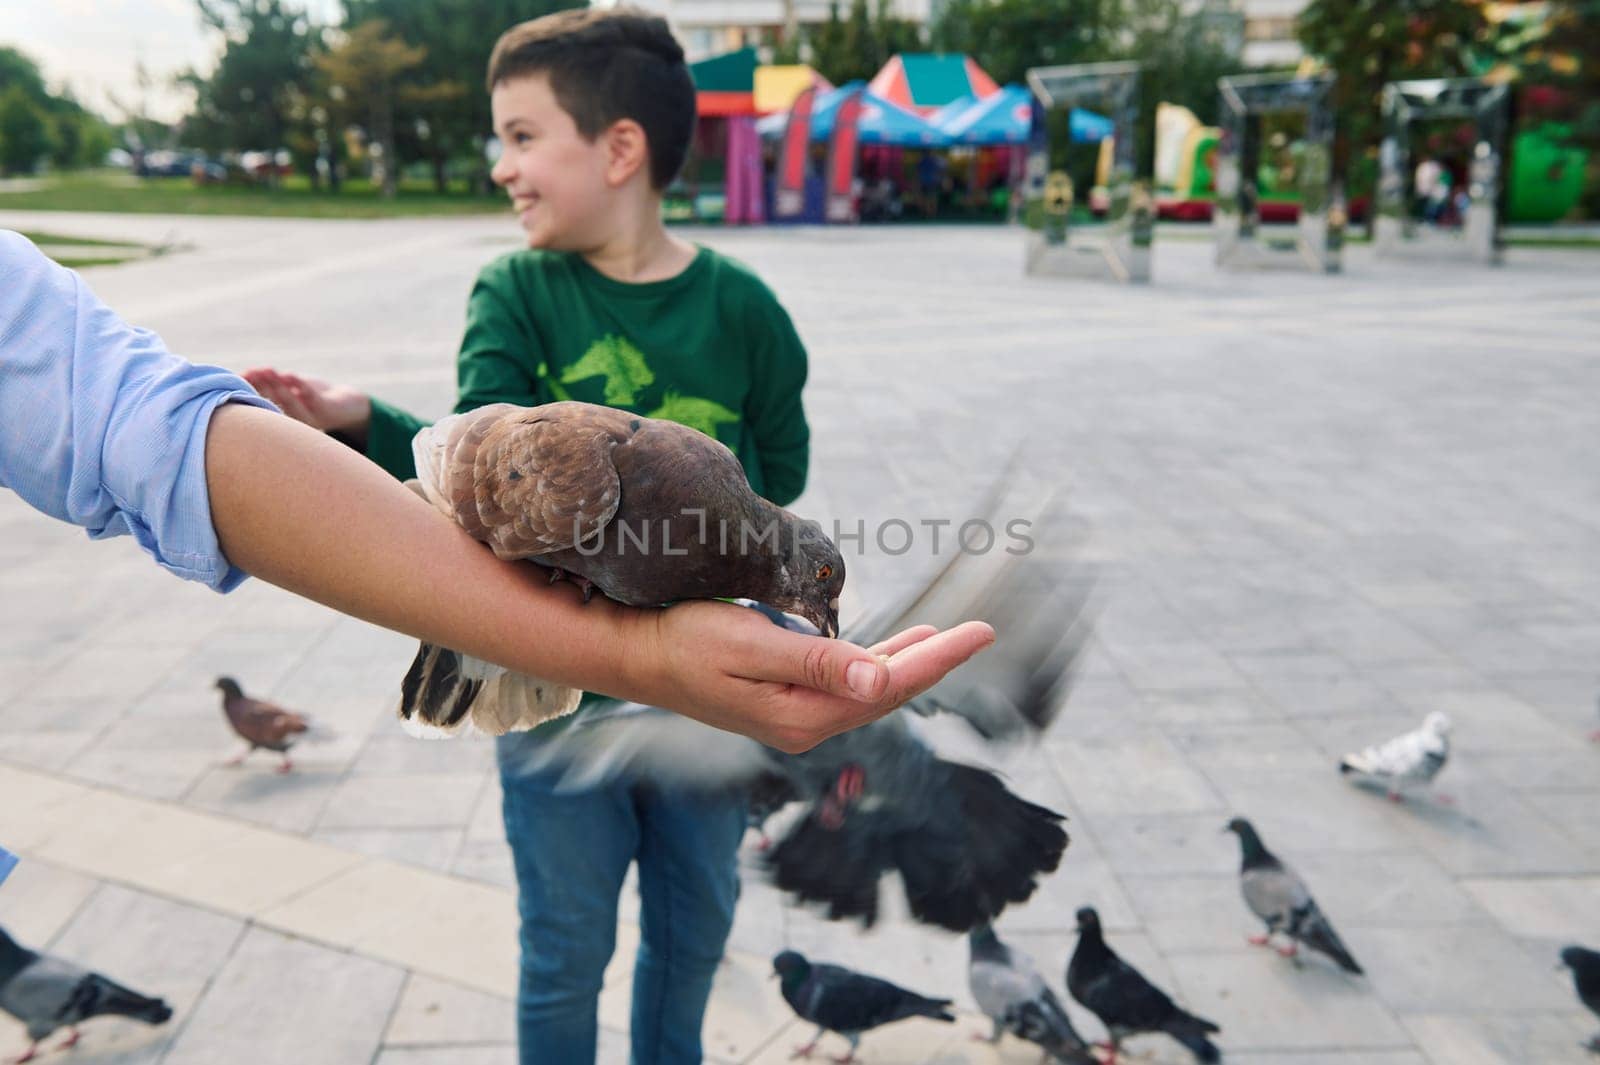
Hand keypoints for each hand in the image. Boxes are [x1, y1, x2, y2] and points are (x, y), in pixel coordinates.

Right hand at [241, 367, 370, 437]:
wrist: (347, 407)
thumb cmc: (312, 398)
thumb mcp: (291, 392)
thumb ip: (270, 385)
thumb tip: (242, 374)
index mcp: (284, 422)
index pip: (263, 406)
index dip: (250, 392)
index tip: (237, 378)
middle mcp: (295, 424)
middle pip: (274, 404)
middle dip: (261, 388)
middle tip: (249, 373)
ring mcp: (312, 419)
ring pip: (290, 401)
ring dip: (277, 386)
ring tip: (265, 370)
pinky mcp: (327, 411)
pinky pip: (311, 397)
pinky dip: (299, 385)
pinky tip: (288, 375)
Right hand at [627, 599, 994, 752]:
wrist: (637, 656)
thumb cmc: (685, 641)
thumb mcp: (750, 644)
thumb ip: (816, 663)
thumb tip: (878, 680)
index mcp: (802, 715)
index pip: (888, 685)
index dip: (939, 658)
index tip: (981, 634)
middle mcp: (805, 726)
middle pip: (885, 693)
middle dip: (935, 662)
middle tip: (981, 633)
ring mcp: (795, 718)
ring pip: (868, 691)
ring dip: (908, 664)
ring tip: (947, 640)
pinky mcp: (785, 702)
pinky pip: (845, 686)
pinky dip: (875, 665)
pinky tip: (890, 651)